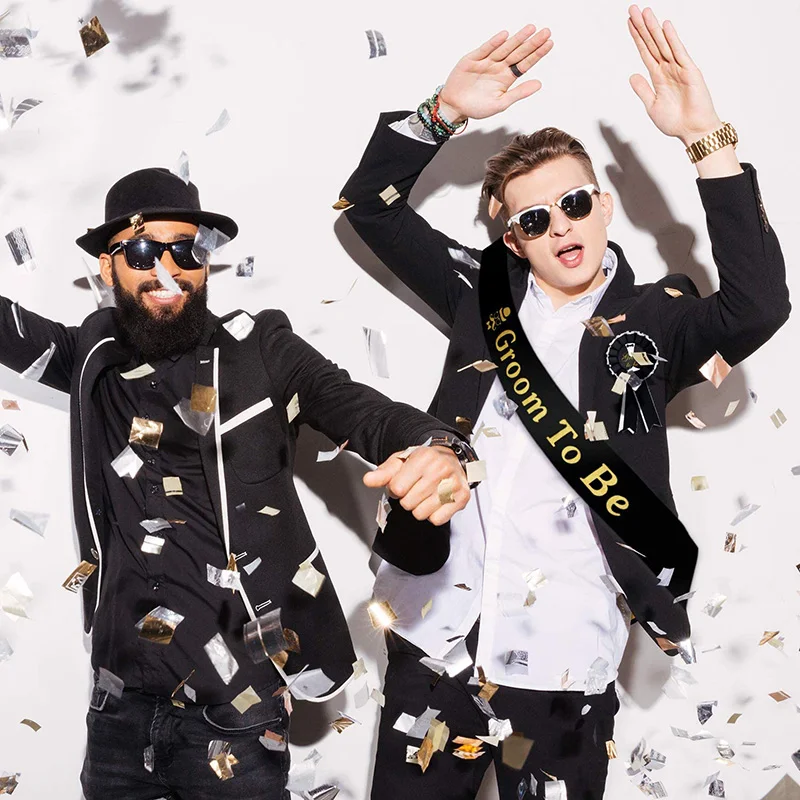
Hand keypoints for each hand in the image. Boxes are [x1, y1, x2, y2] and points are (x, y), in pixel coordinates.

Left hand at [363, 445, 470, 525]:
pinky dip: (434, 514)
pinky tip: (436, 501)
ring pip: (421, 513)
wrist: (451, 458)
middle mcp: (440, 469)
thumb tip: (368, 480)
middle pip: (408, 503)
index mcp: (423, 458)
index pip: (397, 488)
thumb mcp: (400, 462)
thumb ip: (383, 473)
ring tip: (426, 494)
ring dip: (420, 508)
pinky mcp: (462, 497)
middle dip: (408, 498)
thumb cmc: (425, 461)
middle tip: (416, 488)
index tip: (403, 482)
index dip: (396, 488)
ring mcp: (453, 484)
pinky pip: (437, 520)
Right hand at [437, 25, 553, 123]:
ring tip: (530, 29)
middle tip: (546, 32)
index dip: (537, 54)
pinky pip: (485, 49)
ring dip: (517, 39)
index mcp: (506, 79)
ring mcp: (486, 62)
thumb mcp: (500, 104)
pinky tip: (505, 35)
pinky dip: (494, 43)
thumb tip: (539, 84)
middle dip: (531, 43)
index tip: (549, 44)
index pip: (525, 64)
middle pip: (518, 53)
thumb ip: (519, 93)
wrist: (453, 106)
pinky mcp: (473, 59)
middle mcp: (498, 68)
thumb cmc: (476, 107)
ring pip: (504, 48)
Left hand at [627, 5, 722, 144]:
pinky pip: (679, 52)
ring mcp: (679, 68)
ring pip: (663, 44)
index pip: (645, 52)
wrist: (693, 131)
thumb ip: (643, 89)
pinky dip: (672, 39)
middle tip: (633, 9)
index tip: (629, 23)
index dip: (637, 38)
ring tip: (645, 13)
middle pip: (652, 43)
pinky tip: (665, 26)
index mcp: (658, 77)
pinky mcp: (690, 71)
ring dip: (654, 28)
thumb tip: (632, 75)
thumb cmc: (676, 121)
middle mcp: (668, 69)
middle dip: (642, 27)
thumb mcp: (652, 106)